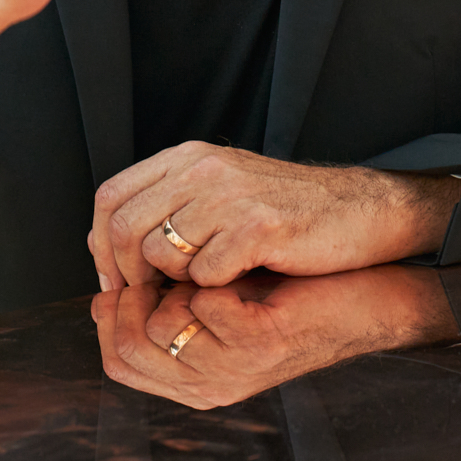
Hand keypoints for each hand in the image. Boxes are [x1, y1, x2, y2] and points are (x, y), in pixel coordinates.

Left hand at [87, 142, 460, 290]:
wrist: (360, 212)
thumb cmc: (287, 214)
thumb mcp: (222, 190)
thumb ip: (170, 205)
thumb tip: (107, 242)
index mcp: (189, 158)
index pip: (111, 196)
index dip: (101, 245)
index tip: (114, 281)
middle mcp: (202, 168)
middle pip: (124, 227)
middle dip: (126, 275)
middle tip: (144, 302)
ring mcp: (230, 195)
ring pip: (159, 252)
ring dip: (171, 283)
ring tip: (196, 291)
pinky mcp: (259, 226)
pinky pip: (205, 272)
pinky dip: (210, 290)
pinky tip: (232, 287)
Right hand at [92, 268, 458, 408]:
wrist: (361, 296)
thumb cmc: (288, 292)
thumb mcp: (220, 300)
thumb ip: (172, 298)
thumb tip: (112, 263)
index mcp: (193, 379)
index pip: (117, 362)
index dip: (106, 315)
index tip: (118, 272)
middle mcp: (208, 384)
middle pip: (126, 351)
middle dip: (128, 295)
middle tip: (149, 258)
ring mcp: (235, 369)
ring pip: (158, 329)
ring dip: (171, 282)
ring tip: (200, 262)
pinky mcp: (262, 343)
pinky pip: (205, 307)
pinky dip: (211, 274)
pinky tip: (234, 265)